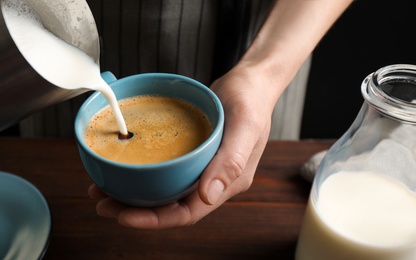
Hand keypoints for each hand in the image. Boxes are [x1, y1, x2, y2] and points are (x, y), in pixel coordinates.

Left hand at [88, 67, 275, 229]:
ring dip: (134, 193)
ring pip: (164, 189)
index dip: (154, 220)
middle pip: (170, 206)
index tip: (122, 216)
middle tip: (102, 202)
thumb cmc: (252, 100)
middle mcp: (213, 180)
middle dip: (135, 210)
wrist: (252, 82)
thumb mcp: (245, 126)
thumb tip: (207, 195)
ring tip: (103, 187)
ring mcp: (203, 167)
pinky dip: (143, 171)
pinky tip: (123, 164)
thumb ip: (230, 161)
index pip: (187, 213)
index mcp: (227, 183)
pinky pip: (166, 169)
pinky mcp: (193, 153)